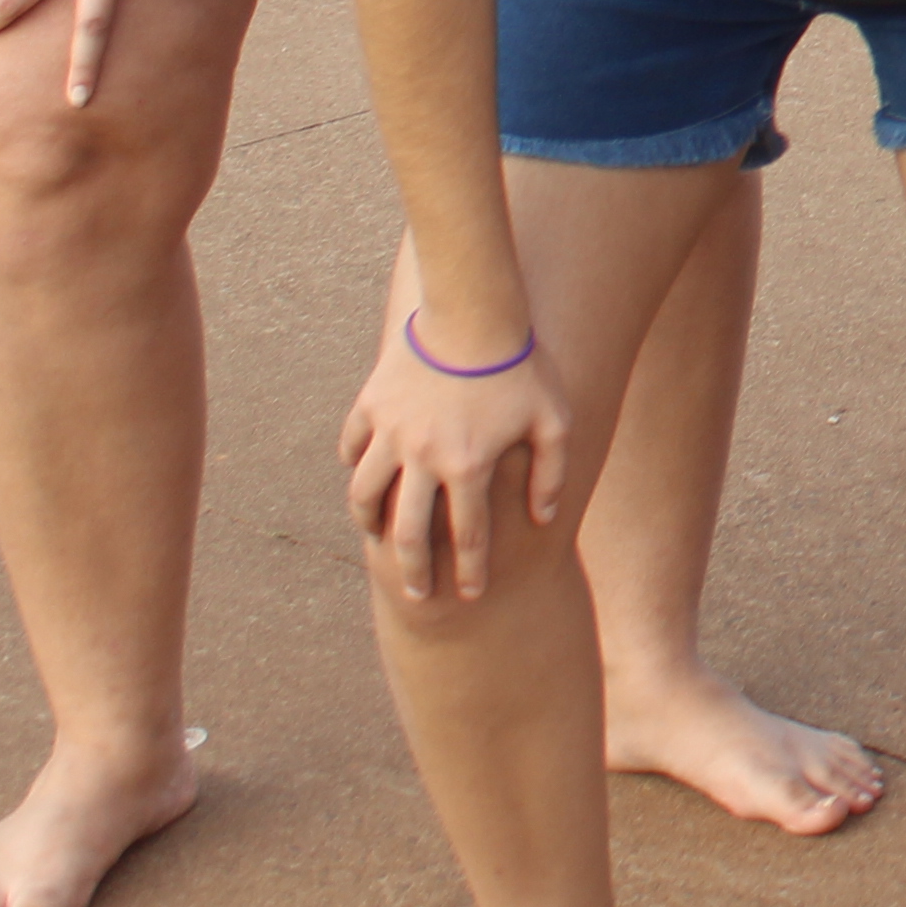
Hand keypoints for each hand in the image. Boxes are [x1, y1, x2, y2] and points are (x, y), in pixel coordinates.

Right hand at [337, 309, 568, 605]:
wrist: (476, 311)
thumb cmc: (522, 366)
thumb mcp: (553, 420)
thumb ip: (551, 472)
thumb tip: (544, 518)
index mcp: (468, 465)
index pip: (467, 536)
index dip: (470, 572)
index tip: (470, 595)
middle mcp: (422, 457)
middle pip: (408, 532)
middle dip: (413, 571)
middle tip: (417, 595)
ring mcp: (390, 431)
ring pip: (364, 494)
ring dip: (371, 523)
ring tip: (379, 540)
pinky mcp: (370, 405)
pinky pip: (352, 447)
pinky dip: (354, 467)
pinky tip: (364, 479)